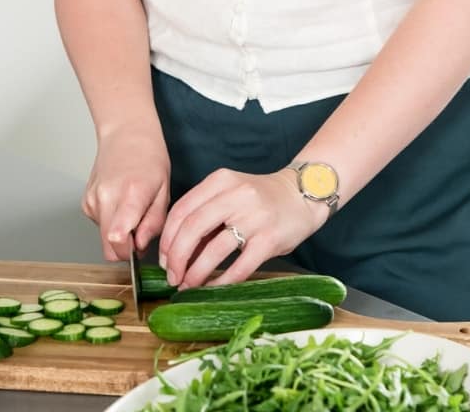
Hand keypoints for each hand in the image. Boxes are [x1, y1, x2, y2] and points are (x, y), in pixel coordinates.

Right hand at [82, 123, 170, 259]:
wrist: (126, 135)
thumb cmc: (149, 158)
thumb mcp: (165, 190)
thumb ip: (154, 221)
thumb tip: (140, 245)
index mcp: (131, 193)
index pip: (117, 235)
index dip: (128, 251)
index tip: (139, 247)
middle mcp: (106, 197)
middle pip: (108, 246)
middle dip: (126, 248)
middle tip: (142, 231)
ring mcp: (92, 200)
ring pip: (104, 237)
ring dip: (120, 233)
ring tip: (134, 208)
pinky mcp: (85, 203)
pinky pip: (100, 224)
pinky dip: (112, 221)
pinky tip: (121, 202)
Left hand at [158, 169, 327, 289]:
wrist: (305, 194)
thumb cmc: (261, 199)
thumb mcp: (230, 194)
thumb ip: (205, 214)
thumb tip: (176, 252)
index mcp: (221, 181)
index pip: (181, 211)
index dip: (167, 240)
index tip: (165, 260)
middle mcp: (237, 195)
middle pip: (191, 229)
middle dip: (176, 258)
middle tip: (173, 277)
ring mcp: (255, 216)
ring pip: (213, 250)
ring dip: (195, 273)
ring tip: (189, 285)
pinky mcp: (270, 238)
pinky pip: (240, 267)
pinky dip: (222, 281)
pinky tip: (214, 288)